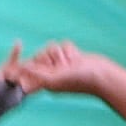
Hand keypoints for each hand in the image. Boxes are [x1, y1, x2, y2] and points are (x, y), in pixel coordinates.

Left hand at [5, 40, 123, 97]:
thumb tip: (23, 67)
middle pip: (42, 54)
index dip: (33, 63)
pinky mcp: (73, 56)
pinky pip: (64, 44)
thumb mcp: (56, 78)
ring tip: (72, 62)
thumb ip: (38, 74)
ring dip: (62, 52)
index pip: (32, 68)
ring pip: (53, 47)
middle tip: (62, 64)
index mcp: (48, 82)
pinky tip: (78, 57)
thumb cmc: (80, 80)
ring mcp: (64, 64)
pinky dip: (71, 49)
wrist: (102, 76)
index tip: (37, 63)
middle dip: (51, 55)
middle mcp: (54, 72)